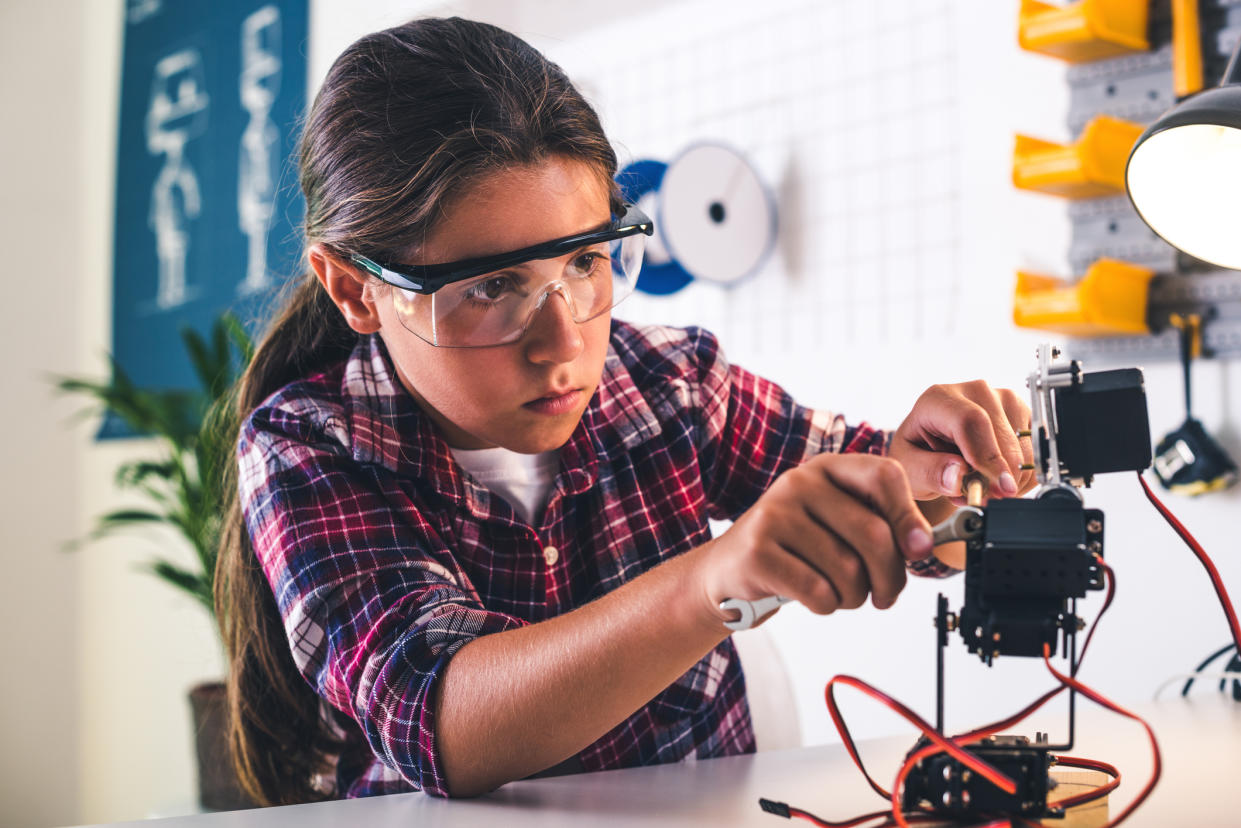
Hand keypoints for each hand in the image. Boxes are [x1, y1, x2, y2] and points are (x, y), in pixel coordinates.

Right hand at [693, 453, 932, 625]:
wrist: (729, 571)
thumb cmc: (796, 549)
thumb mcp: (837, 524)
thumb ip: (880, 525)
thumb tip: (923, 545)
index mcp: (827, 469)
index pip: (885, 475)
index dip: (910, 515)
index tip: (919, 550)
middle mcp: (800, 482)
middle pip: (874, 533)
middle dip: (890, 577)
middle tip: (884, 594)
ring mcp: (775, 515)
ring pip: (849, 570)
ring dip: (855, 596)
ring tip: (838, 593)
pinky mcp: (757, 552)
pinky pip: (819, 591)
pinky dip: (826, 606)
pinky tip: (812, 598)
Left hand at [887, 381, 1035, 502]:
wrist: (930, 451)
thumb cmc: (917, 454)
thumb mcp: (909, 467)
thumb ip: (929, 472)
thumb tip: (957, 476)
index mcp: (939, 398)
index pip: (971, 421)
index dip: (987, 457)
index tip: (997, 487)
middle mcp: (974, 391)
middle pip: (1002, 435)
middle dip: (999, 476)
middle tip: (984, 498)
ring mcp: (1001, 399)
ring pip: (1023, 445)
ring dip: (1008, 477)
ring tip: (980, 484)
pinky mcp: (1021, 413)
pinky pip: (1035, 451)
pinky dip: (1020, 474)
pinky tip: (995, 477)